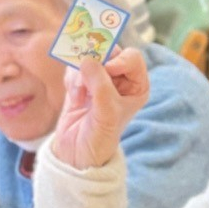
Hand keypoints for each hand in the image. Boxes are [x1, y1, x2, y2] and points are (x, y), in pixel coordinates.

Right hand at [49, 48, 148, 171]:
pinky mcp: (80, 83)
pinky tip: (74, 98)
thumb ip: (100, 85)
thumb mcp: (107, 112)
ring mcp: (99, 80)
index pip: (132, 58)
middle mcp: (120, 80)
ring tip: (79, 96)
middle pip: (108, 53)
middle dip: (95, 64)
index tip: (106, 71)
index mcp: (137, 86)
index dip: (118, 60)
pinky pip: (74, 67)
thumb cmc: (100, 137)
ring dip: (80, 75)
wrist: (77, 154)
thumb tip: (86, 60)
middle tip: (84, 76)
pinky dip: (71, 80)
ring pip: (89, 58)